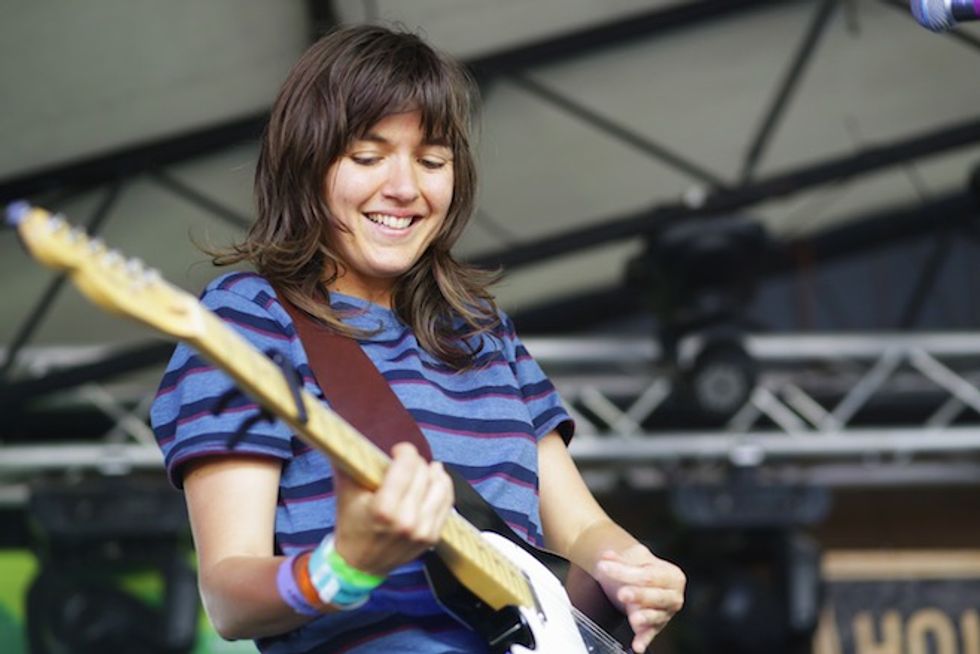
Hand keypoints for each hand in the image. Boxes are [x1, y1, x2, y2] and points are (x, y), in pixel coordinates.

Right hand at [332, 442, 454, 576]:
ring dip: (433, 473)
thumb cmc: (352, 524)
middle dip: (415, 462)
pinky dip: (442, 488)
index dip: (405, 452)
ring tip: (425, 468)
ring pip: (440, 486)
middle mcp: (407, 521)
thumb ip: (351, 463)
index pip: (407, 466)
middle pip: (423, 473)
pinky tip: (434, 481)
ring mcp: (423, 531)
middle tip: (406, 462)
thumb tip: (349, 437)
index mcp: (384, 510)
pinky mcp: (432, 537)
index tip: (398, 450)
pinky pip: (447, 503)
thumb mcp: (346, 492)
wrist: (360, 564)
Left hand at [595, 546, 685, 652]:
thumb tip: (607, 556)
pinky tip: (637, 646)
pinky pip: (650, 634)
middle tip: (623, 594)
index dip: (624, 572)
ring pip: (655, 616)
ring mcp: (666, 613)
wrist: (646, 583)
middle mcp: (673, 596)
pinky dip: (643, 640)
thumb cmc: (642, 571)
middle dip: (639, 595)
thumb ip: (619, 559)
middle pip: (655, 596)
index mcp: (671, 575)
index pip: (648, 575)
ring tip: (634, 618)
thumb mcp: (633, 560)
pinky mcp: (656, 628)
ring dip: (644, 617)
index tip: (603, 567)